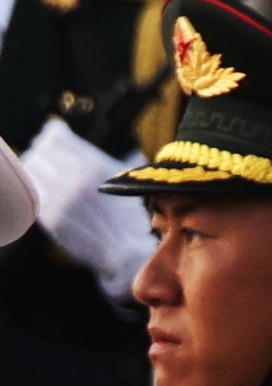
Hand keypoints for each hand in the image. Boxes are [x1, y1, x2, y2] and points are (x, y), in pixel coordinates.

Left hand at [20, 124, 143, 296]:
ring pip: (31, 171)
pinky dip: (36, 188)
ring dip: (35, 169)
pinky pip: (32, 193)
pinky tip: (45, 190)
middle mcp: (76, 178)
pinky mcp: (50, 217)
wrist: (124, 250)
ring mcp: (61, 199)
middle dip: (42, 152)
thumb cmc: (127, 213)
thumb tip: (100, 140)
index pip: (56, 136)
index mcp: (96, 163)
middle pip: (40, 151)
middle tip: (46, 156)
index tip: (53, 138)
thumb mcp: (124, 177)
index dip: (52, 135)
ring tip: (44, 173)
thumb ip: (105, 157)